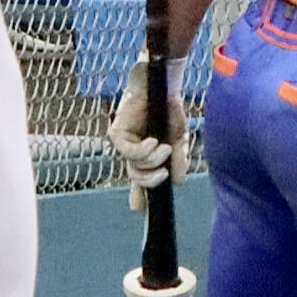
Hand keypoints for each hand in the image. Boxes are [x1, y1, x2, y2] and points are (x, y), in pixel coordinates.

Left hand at [108, 57, 187, 211]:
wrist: (163, 86)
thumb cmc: (170, 109)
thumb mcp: (179, 139)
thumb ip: (178, 160)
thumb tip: (178, 182)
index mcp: (147, 152)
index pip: (141, 177)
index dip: (139, 194)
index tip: (139, 210)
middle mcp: (133, 149)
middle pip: (136, 177)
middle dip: (150, 182)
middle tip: (164, 177)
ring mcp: (123, 142)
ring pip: (134, 166)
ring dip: (154, 161)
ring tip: (165, 147)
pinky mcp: (116, 133)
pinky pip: (129, 153)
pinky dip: (145, 151)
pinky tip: (155, 142)